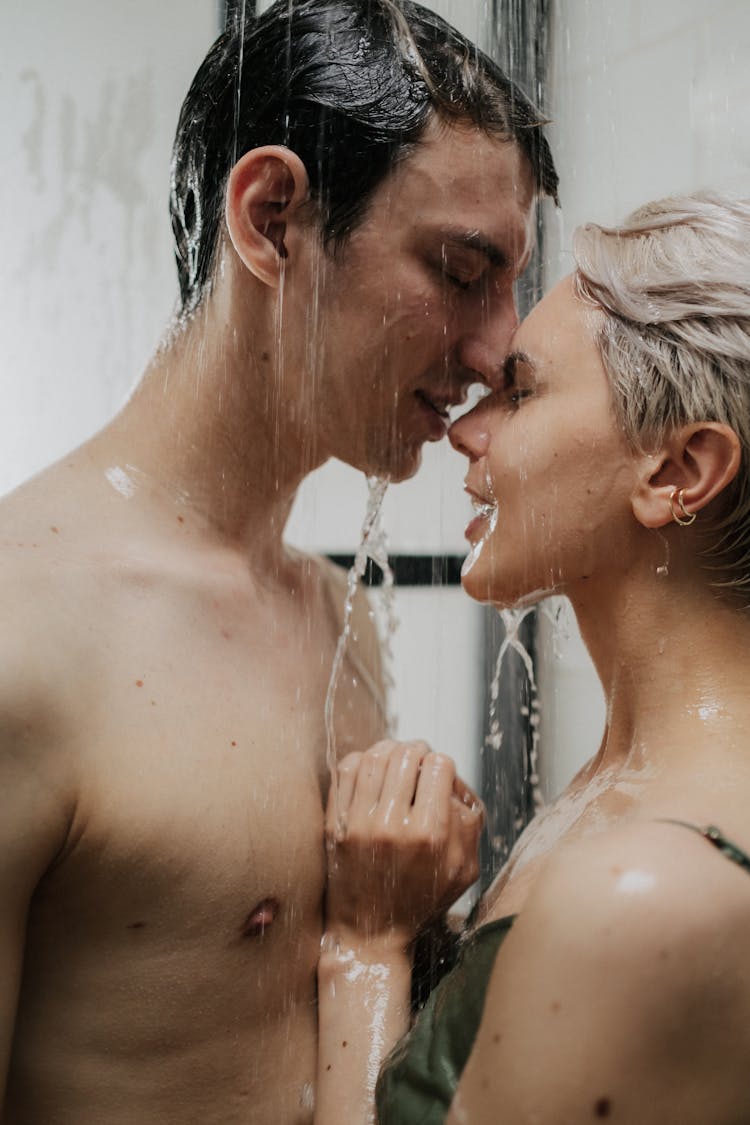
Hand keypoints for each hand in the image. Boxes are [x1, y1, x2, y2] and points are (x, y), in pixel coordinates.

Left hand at [324, 740, 483, 949]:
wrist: (369, 935)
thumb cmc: (421, 901)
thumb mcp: (464, 870)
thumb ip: (470, 823)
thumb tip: (454, 783)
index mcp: (431, 835)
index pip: (439, 766)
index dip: (443, 765)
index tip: (439, 777)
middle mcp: (393, 826)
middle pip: (407, 755)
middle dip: (417, 751)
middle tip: (418, 761)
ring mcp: (359, 824)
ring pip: (375, 756)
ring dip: (389, 749)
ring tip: (395, 759)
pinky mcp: (335, 826)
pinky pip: (345, 771)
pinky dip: (360, 760)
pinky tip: (369, 770)